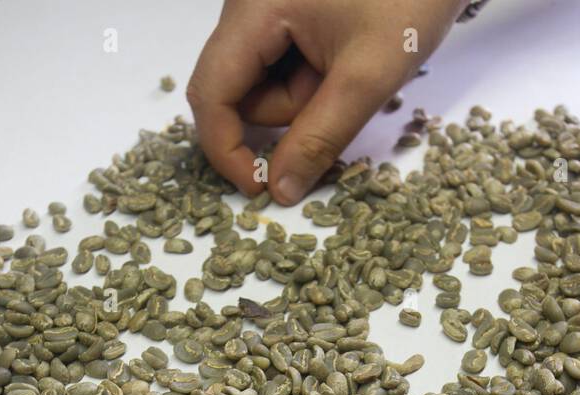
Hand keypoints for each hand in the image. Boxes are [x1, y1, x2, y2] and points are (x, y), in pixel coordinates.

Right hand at [187, 0, 465, 204]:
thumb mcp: (368, 76)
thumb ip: (319, 137)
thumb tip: (279, 191)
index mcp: (254, 8)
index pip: (211, 92)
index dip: (226, 148)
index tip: (260, 185)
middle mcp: (245, 5)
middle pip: (237, 92)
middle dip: (288, 110)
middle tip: (342, 89)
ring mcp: (262, 8)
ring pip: (262, 86)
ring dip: (304, 97)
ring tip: (350, 64)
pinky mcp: (282, 14)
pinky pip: (279, 69)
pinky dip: (309, 80)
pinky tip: (342, 58)